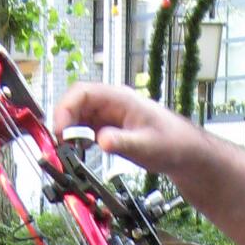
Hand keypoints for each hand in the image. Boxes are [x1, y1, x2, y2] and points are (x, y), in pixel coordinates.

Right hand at [53, 83, 208, 177]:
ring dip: (68, 131)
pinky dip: (77, 138)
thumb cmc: (172, 143)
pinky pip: (85, 128)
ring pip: (78, 116)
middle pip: (76, 103)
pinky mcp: (109, 127)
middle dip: (63, 121)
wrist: (184, 152)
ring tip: (67, 150)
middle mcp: (112, 103)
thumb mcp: (146, 145)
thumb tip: (100, 141)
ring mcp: (109, 115)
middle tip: (60, 144)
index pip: (83, 92)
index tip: (60, 129)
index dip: (66, 108)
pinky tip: (78, 152)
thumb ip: (122, 142)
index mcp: (120, 98)